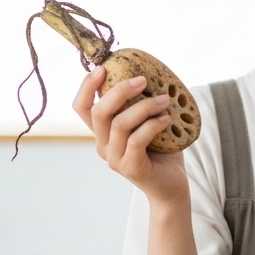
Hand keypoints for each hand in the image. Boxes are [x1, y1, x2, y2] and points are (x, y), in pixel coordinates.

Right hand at [74, 67, 188, 204]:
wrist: (171, 187)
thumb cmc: (162, 151)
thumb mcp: (147, 122)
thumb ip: (140, 102)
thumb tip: (148, 71)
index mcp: (102, 132)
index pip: (82, 107)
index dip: (86, 86)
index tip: (103, 68)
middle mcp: (103, 145)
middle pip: (98, 112)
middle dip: (120, 91)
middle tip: (143, 80)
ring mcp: (114, 158)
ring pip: (119, 124)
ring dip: (144, 107)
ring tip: (165, 100)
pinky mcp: (130, 168)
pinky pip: (137, 140)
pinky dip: (153, 124)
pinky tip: (167, 118)